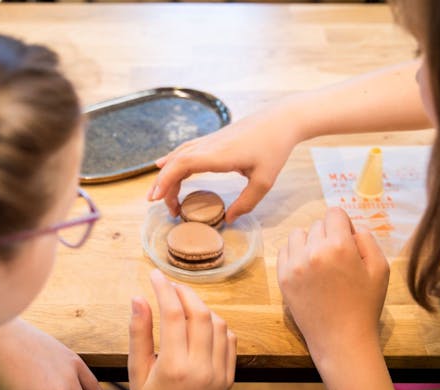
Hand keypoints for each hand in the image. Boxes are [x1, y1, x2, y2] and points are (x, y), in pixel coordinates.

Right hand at [128, 270, 236, 389]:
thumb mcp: (136, 372)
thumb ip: (138, 333)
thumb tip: (138, 298)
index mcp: (174, 367)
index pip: (173, 315)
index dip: (164, 289)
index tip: (155, 275)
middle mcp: (201, 368)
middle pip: (200, 314)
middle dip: (184, 293)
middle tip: (170, 285)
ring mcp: (219, 373)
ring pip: (218, 324)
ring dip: (202, 307)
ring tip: (184, 304)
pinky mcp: (229, 377)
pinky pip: (230, 340)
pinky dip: (218, 325)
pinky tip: (202, 323)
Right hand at [149, 106, 300, 222]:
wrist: (282, 119)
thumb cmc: (274, 148)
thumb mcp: (264, 181)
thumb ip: (246, 203)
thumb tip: (229, 219)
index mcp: (217, 155)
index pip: (182, 166)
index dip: (165, 181)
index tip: (158, 199)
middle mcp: (208, 146)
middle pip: (175, 162)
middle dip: (162, 183)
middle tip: (159, 205)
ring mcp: (210, 140)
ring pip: (179, 155)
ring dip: (166, 173)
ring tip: (159, 192)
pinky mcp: (214, 139)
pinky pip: (187, 150)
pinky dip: (173, 161)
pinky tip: (164, 165)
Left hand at [277, 207, 388, 359]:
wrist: (342, 340)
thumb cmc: (365, 305)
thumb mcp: (380, 268)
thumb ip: (366, 239)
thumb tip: (350, 228)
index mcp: (339, 246)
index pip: (334, 213)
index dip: (344, 225)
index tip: (348, 241)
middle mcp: (313, 251)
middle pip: (318, 225)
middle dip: (329, 235)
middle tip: (338, 259)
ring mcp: (294, 265)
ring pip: (298, 235)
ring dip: (309, 242)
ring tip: (320, 262)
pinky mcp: (283, 278)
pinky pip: (284, 250)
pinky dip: (295, 254)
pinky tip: (308, 269)